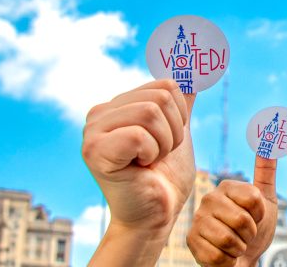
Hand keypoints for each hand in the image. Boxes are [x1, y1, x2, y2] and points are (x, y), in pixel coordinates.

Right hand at [82, 79, 195, 265]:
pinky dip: (152, 153)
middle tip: (158, 155)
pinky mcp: (95, 151)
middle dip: (174, 131)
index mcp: (116, 105)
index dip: (179, 115)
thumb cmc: (165, 175)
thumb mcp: (178, 131)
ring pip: (152, 113)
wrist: (157, 214)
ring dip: (164, 144)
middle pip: (160, 98)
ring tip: (150, 161)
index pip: (165, 85)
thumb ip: (181, 102)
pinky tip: (140, 168)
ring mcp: (92, 132)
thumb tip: (194, 72)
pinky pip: (140, 135)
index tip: (166, 140)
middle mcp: (99, 114)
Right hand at [187, 156, 278, 266]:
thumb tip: (271, 135)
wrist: (242, 258)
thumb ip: (267, 169)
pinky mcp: (191, 241)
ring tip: (234, 244)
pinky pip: (218, 256)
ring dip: (239, 248)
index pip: (254, 199)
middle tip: (244, 234)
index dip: (260, 214)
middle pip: (242, 220)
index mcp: (227, 186)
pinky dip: (227, 260)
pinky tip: (223, 255)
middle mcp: (209, 199)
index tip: (256, 217)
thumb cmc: (255, 229)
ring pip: (230, 239)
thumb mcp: (267, 199)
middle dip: (250, 234)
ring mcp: (197, 219)